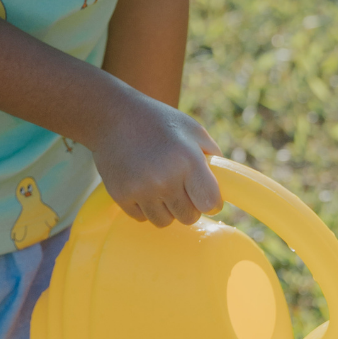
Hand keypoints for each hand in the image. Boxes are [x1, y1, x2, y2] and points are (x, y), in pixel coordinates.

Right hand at [89, 94, 222, 226]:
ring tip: (161, 187)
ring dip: (166, 210)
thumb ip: (213, 156)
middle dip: (189, 206)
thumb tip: (225, 185)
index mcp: (187, 160)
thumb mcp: (193, 130)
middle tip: (181, 189)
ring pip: (164, 222)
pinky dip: (145, 208)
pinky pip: (142, 218)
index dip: (212, 202)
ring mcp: (141, 190)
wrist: (112, 116)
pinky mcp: (121, 196)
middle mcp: (165, 179)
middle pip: (189, 218)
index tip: (206, 195)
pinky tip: (143, 187)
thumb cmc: (158, 121)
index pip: (210, 204)